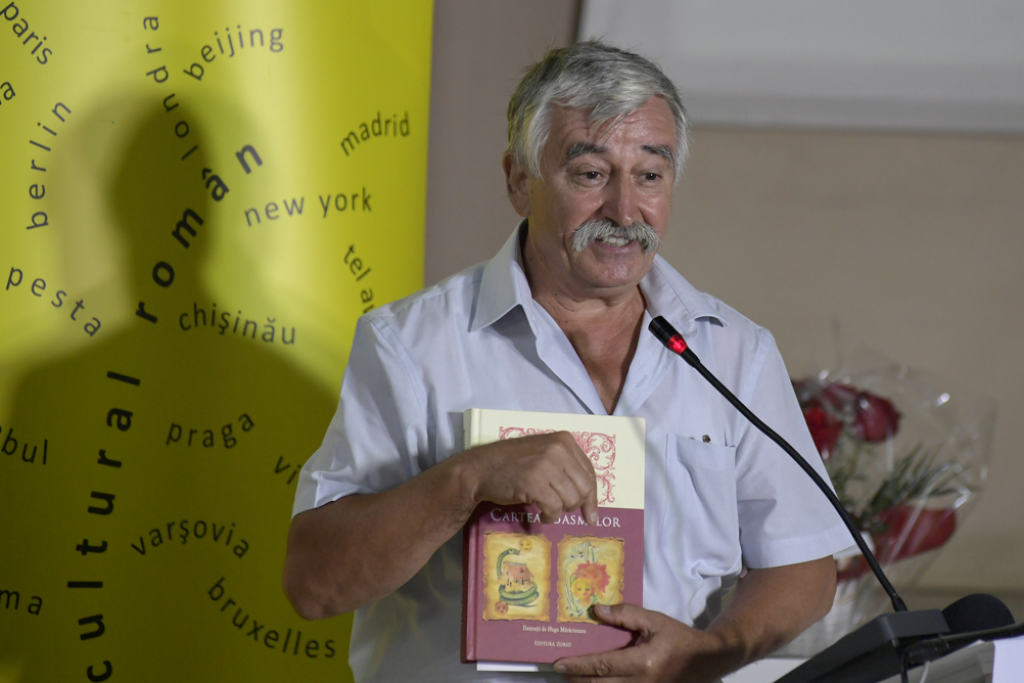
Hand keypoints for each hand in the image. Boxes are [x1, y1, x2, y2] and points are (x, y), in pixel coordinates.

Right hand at [463, 431, 598, 524]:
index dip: (592, 497)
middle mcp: (558, 449)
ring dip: (561, 511)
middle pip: (584, 488)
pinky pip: (554, 508)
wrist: (482, 468)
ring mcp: (546, 465)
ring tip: (548, 510)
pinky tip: (542, 515)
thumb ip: (566, 468)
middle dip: (576, 505)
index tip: (591, 514)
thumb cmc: (513, 463)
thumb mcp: (544, 455)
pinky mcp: (534, 483)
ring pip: (571, 500)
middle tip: (563, 511)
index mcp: (564, 440)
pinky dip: (550, 517)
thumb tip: (589, 499)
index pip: (590, 472)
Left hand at [554, 604, 740, 682]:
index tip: (559, 663)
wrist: (705, 661)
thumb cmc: (678, 638)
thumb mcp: (654, 620)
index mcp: (643, 662)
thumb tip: (596, 610)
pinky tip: (592, 682)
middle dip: (576, 679)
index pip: (603, 666)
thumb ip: (626, 614)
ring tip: (571, 677)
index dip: (578, 666)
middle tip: (559, 671)